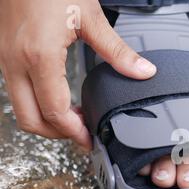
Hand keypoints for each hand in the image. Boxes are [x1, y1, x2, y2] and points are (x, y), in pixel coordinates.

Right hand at [0, 0, 156, 150]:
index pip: (54, 111)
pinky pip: (18, 93)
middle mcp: (16, 62)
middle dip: (57, 134)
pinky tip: (59, 100)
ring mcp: (6, 59)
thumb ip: (117, 51)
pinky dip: (38, 105)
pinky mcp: (6, 54)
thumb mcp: (90, 17)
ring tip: (75, 121)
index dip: (74, 132)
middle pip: (31, 120)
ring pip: (21, 109)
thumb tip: (142, 71)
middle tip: (82, 135)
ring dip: (47, 121)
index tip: (90, 140)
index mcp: (39, 56)